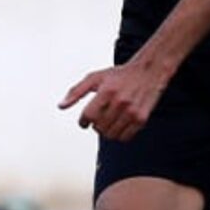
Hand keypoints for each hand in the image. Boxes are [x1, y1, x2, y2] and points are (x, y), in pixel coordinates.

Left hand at [59, 56, 174, 141]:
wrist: (148, 72)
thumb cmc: (121, 75)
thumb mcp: (95, 78)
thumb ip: (76, 92)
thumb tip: (62, 105)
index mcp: (106, 91)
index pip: (88, 116)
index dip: (83, 121)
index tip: (84, 122)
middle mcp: (120, 102)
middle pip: (99, 127)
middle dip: (94, 125)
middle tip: (97, 119)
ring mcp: (131, 112)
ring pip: (111, 134)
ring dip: (105, 131)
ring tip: (107, 122)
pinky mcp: (141, 118)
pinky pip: (125, 137)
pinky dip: (119, 135)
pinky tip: (118, 126)